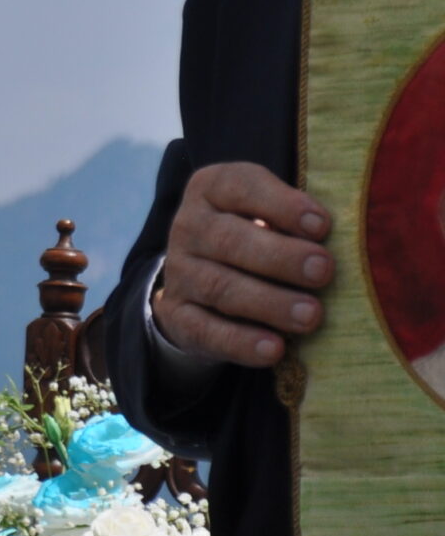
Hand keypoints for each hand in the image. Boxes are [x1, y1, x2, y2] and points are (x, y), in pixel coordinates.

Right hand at [155, 161, 332, 368]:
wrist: (206, 282)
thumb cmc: (262, 238)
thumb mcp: (274, 214)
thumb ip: (302, 219)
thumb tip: (356, 237)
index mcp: (212, 190)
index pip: (239, 186)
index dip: (281, 205)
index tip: (322, 225)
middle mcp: (189, 227)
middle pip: (229, 240)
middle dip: (280, 257)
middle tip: (323, 271)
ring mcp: (179, 273)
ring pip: (220, 287)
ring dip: (268, 302)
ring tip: (311, 316)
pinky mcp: (178, 315)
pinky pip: (205, 330)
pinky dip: (239, 342)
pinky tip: (274, 349)